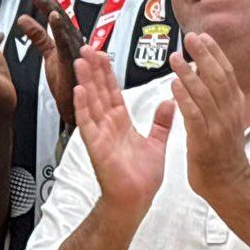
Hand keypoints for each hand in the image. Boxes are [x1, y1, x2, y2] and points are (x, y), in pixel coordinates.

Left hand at [17, 0, 84, 126]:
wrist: (75, 105)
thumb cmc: (66, 81)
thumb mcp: (48, 54)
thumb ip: (38, 36)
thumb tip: (23, 19)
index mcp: (67, 36)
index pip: (53, 12)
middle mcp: (73, 38)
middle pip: (57, 12)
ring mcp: (76, 47)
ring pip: (62, 22)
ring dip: (48, 7)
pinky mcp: (75, 59)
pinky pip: (68, 41)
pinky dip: (61, 27)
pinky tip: (52, 16)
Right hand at [74, 45, 169, 223]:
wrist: (136, 201)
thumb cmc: (141, 179)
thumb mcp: (157, 144)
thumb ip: (162, 122)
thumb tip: (170, 102)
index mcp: (121, 124)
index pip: (113, 92)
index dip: (107, 73)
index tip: (103, 54)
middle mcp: (107, 126)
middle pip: (99, 92)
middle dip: (94, 70)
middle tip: (88, 48)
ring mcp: (100, 135)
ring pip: (91, 102)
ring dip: (85, 81)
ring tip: (81, 61)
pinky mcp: (96, 146)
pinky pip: (88, 123)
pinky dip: (83, 106)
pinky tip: (79, 89)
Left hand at [169, 32, 249, 203]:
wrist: (229, 183)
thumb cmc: (222, 152)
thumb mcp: (225, 120)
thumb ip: (217, 98)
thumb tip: (204, 74)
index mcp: (234, 106)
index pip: (226, 72)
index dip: (215, 53)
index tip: (203, 36)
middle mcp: (229, 112)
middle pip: (217, 77)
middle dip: (204, 54)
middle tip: (190, 37)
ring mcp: (218, 126)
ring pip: (205, 93)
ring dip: (189, 73)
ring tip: (176, 57)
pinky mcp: (204, 140)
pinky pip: (194, 115)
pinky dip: (185, 98)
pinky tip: (174, 85)